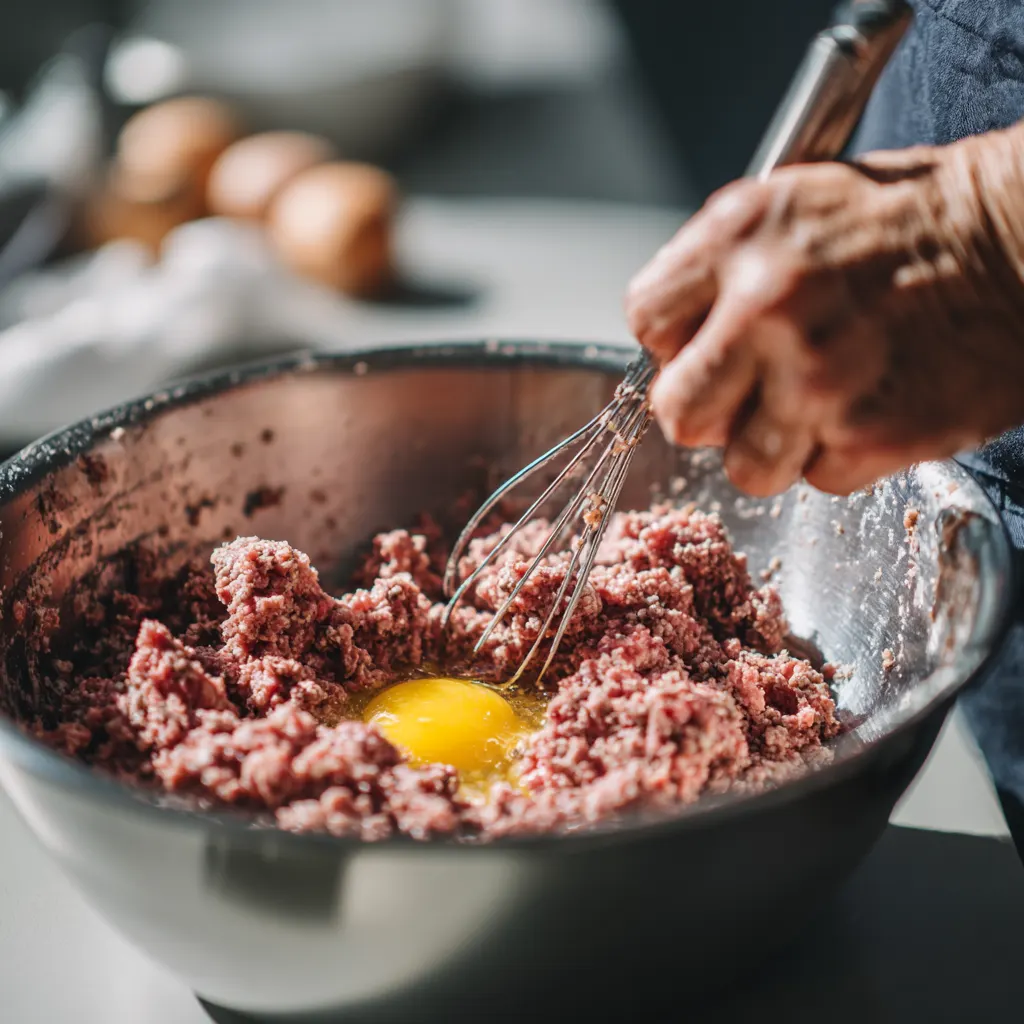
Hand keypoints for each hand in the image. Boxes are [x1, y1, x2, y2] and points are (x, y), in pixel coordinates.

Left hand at [625, 130, 1023, 495]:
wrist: (1022, 240)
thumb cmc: (905, 222)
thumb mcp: (792, 203)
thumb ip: (718, 271)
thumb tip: (672, 343)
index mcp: (739, 236)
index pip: (644, 321)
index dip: (673, 343)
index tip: (704, 343)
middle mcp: (770, 307)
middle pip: (677, 412)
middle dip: (708, 409)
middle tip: (750, 388)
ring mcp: (820, 378)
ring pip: (742, 467)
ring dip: (772, 445)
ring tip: (816, 401)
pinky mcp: (872, 434)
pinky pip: (817, 477)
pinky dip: (840, 454)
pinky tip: (871, 404)